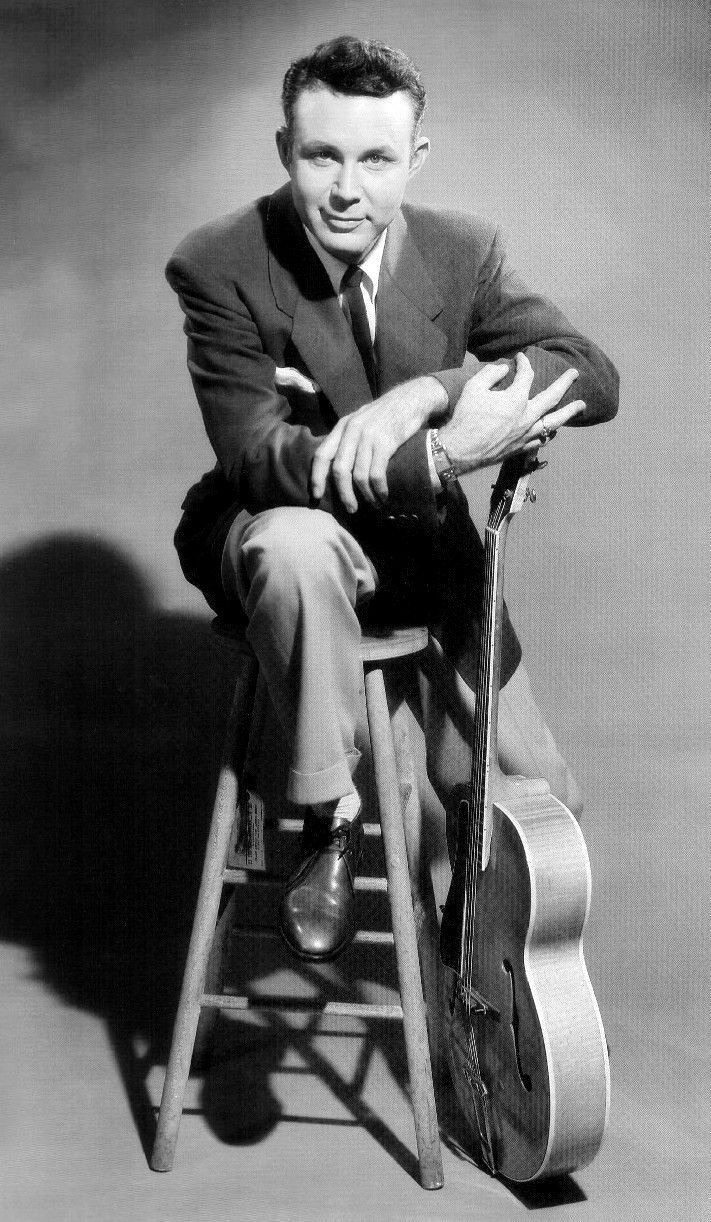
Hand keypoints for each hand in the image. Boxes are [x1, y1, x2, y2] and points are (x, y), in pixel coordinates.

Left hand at [310, 376, 447, 512]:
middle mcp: (352, 431)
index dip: (316, 478)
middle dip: (344, 494)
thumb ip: (349, 439)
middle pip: (339, 470)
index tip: (317, 497)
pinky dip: (378, 490)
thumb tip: (338, 468)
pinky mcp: (385, 443)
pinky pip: (376, 474)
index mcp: (342, 427)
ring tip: (374, 504)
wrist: (412, 399)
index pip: (321, 455)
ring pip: (358, 476)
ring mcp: (368, 436)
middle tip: (351, 509)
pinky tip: (383, 495)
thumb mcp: (362, 421)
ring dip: (366, 495)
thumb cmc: (387, 415)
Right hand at [438, 353, 584, 473]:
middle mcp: (526, 416)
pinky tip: (553, 431)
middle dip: (565, 383)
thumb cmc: (464, 418)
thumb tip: (504, 369)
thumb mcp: (473, 388)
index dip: (524, 363)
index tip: (521, 357)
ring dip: (569, 412)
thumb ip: (491, 374)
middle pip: (553, 396)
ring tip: (581, 406)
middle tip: (575, 374)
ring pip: (554, 422)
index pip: (526, 375)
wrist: (458, 451)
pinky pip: (541, 440)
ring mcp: (526, 434)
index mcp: (516, 399)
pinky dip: (549, 433)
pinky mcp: (520, 448)